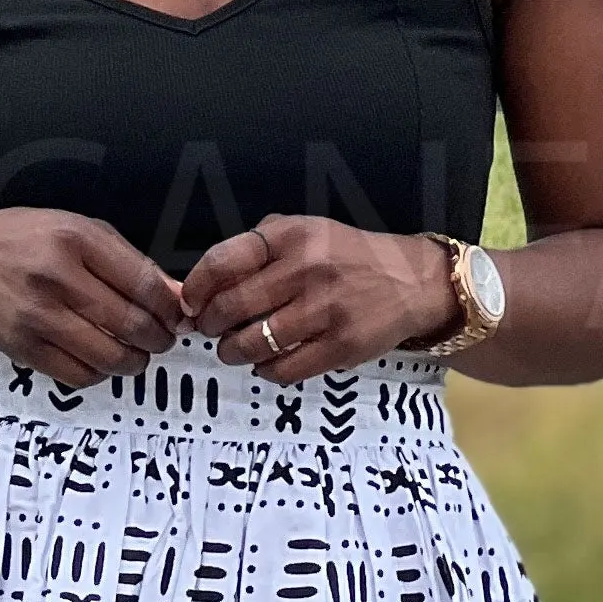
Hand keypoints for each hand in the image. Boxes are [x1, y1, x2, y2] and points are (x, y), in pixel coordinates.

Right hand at [0, 211, 185, 384]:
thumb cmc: (25, 243)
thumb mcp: (78, 232)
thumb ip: (128, 262)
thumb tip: (175, 296)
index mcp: (75, 240)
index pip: (144, 283)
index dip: (171, 307)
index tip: (177, 315)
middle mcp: (56, 277)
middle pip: (132, 324)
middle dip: (159, 338)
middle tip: (161, 337)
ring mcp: (39, 317)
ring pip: (110, 357)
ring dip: (135, 362)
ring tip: (136, 353)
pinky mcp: (26, 348)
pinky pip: (81, 375)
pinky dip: (102, 373)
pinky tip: (102, 360)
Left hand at [181, 219, 455, 377]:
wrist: (412, 281)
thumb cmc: (348, 257)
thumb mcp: (306, 230)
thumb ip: (259, 247)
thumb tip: (204, 281)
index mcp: (290, 235)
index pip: (222, 262)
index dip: (195, 289)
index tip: (190, 303)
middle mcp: (306, 268)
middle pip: (230, 307)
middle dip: (210, 325)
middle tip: (210, 330)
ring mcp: (325, 309)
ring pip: (253, 343)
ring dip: (232, 352)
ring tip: (232, 350)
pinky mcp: (341, 345)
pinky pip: (284, 369)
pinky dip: (265, 371)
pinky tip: (265, 364)